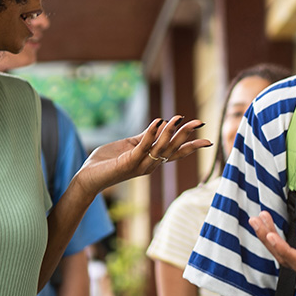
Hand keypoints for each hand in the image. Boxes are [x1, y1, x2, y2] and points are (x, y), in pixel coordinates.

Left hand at [77, 116, 211, 192]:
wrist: (88, 177)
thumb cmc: (107, 161)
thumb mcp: (129, 146)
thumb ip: (145, 138)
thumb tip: (161, 124)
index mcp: (151, 161)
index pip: (175, 153)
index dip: (191, 145)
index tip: (207, 138)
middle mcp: (149, 165)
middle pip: (173, 149)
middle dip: (187, 136)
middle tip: (200, 122)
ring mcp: (140, 165)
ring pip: (160, 148)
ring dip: (170, 132)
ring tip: (179, 118)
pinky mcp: (128, 162)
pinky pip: (143, 146)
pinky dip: (151, 134)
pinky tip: (158, 121)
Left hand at [248, 211, 295, 295]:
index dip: (283, 250)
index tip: (270, 236)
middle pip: (285, 258)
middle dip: (268, 239)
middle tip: (256, 218)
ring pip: (285, 256)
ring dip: (270, 238)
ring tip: (260, 217)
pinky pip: (290, 255)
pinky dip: (279, 241)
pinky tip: (273, 229)